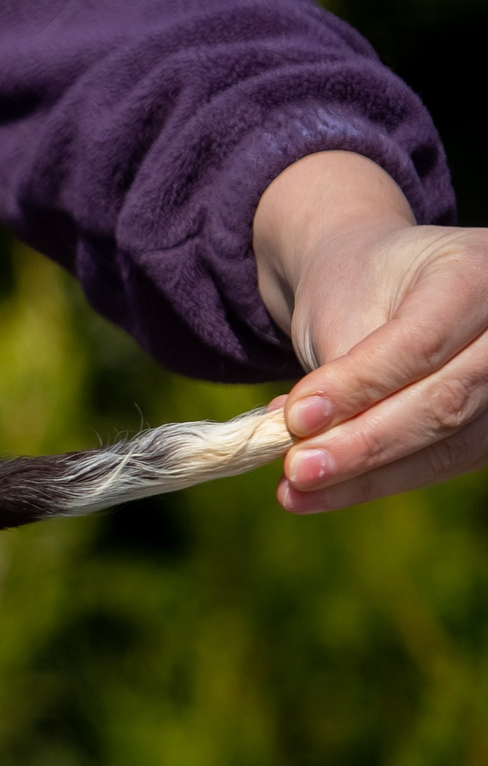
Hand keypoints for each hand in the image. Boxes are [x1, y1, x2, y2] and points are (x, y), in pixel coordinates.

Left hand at [253, 150, 487, 512]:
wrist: (380, 284)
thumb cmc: (360, 288)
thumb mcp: (342, 307)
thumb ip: (339, 370)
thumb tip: (307, 441)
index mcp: (473, 275)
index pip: (421, 343)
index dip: (359, 387)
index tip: (296, 419)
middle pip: (444, 400)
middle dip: (364, 444)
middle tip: (297, 469)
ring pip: (447, 443)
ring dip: (368, 475)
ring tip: (297, 489)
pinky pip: (441, 462)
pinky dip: (379, 480)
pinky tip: (323, 491)